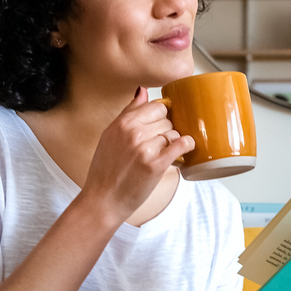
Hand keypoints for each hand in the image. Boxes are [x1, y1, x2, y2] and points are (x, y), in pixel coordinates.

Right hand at [80, 87, 195, 221]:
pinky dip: (186, 145)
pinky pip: (180, 145)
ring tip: (164, 154)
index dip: (161, 117)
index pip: (155, 106)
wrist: (103, 199)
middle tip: (160, 145)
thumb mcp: (110, 135)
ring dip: (173, 143)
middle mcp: (133, 132)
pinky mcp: (155, 165)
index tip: (160, 127)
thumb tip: (142, 91)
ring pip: (173, 133)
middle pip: (167, 120)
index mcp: (122, 123)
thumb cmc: (106, 170)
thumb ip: (128, 112)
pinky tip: (185, 149)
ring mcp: (144, 148)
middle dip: (166, 131)